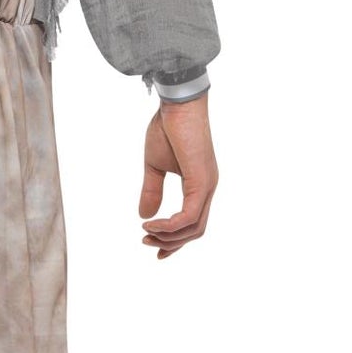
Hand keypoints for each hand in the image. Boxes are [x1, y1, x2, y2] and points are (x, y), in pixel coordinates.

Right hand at [139, 95, 217, 258]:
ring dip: (168, 237)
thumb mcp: (154, 166)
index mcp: (199, 185)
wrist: (178, 103)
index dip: (174, 240)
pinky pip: (188, 216)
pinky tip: (151, 223)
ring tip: (146, 233)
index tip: (155, 248)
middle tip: (146, 242)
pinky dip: (169, 225)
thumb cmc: (168, 127)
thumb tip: (144, 216)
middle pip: (195, 231)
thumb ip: (151, 191)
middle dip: (171, 243)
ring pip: (193, 228)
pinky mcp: (201, 182)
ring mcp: (207, 186)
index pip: (192, 222)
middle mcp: (207, 189)